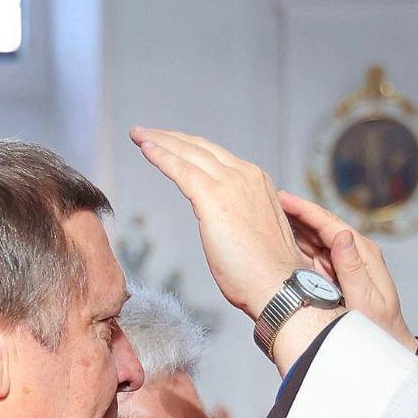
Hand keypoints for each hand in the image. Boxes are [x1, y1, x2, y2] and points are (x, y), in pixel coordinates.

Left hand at [130, 128, 318, 345]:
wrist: (278, 285)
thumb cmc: (266, 273)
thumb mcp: (254, 233)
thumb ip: (238, 218)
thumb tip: (222, 223)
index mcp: (256, 181)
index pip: (216, 156)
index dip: (190, 148)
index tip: (172, 144)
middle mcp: (244, 175)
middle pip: (200, 148)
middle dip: (171, 138)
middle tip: (147, 133)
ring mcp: (230, 184)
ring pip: (187, 153)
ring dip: (159, 141)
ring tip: (139, 135)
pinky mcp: (213, 198)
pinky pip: (180, 169)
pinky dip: (160, 156)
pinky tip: (145, 148)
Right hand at [278, 192, 415, 353]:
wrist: (385, 345)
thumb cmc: (378, 328)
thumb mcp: (366, 300)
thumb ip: (352, 268)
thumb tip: (341, 235)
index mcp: (363, 253)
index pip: (330, 224)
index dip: (306, 209)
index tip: (284, 198)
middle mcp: (353, 253)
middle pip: (320, 226)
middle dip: (296, 212)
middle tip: (270, 199)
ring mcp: (343, 264)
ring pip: (314, 238)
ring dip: (294, 225)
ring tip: (270, 213)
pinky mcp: (334, 276)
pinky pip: (312, 254)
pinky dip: (297, 244)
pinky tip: (282, 238)